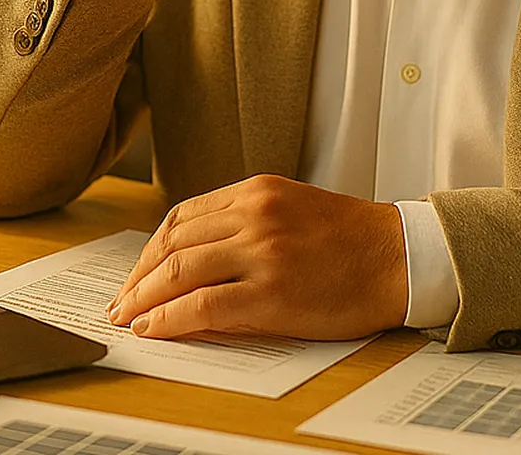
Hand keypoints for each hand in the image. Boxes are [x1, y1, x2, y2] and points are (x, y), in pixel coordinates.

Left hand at [104, 175, 408, 341]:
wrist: (400, 258)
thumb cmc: (352, 240)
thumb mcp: (293, 209)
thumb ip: (246, 222)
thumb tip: (194, 258)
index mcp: (256, 191)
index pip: (182, 217)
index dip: (150, 249)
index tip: (136, 273)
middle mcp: (253, 214)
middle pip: (172, 244)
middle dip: (137, 277)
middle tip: (120, 302)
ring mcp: (261, 252)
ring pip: (178, 273)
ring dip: (143, 299)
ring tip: (128, 318)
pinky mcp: (270, 292)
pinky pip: (201, 305)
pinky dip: (169, 318)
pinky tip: (154, 328)